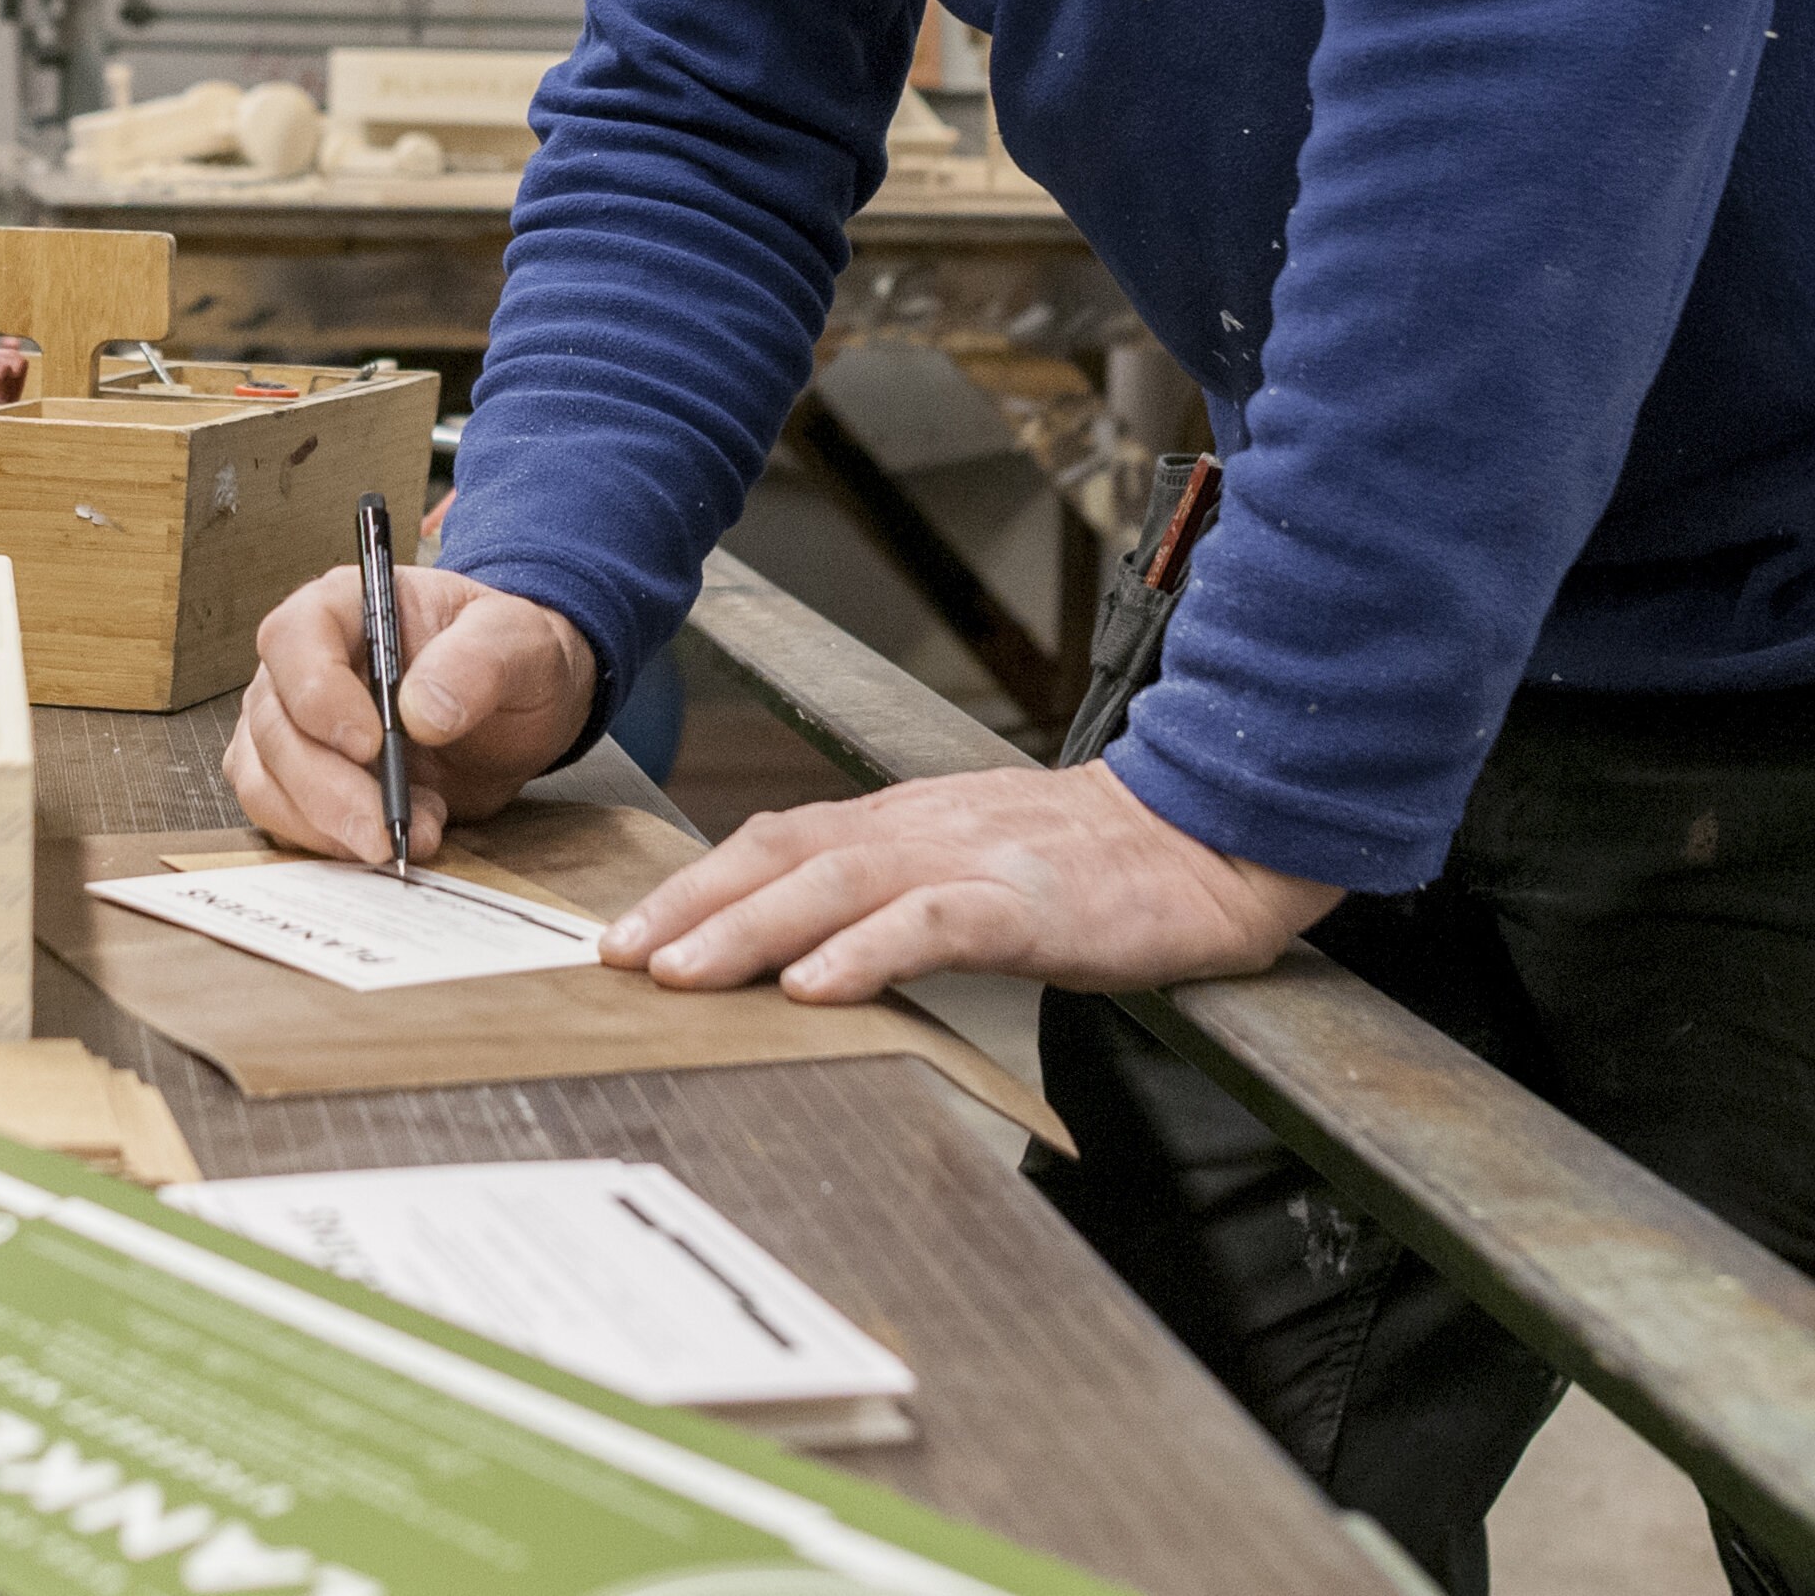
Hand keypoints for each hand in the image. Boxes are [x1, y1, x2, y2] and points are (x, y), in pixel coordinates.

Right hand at [227, 563, 596, 867]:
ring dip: (329, 823)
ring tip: (412, 830)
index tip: (368, 743)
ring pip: (267, 780)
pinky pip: (284, 817)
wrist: (516, 712)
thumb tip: (422, 711)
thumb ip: (477, 663)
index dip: (316, 692)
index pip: (293, 638)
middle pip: (274, 724)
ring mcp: (293, 725)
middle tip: (383, 827)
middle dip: (325, 787)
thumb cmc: (508, 657)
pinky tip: (398, 834)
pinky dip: (333, 841)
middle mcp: (303, 664)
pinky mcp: (300, 780)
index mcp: (345, 606)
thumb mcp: (518, 642)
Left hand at [601, 761, 1342, 1002]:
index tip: (622, 935)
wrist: (1202, 841)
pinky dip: (866, 952)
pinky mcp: (1023, 899)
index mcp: (896, 825)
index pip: (770, 843)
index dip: (692, 885)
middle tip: (613, 959)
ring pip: (834, 883)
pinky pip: (930, 922)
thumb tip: (799, 958)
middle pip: (777, 854)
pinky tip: (816, 989)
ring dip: (748, 929)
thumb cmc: (1085, 870)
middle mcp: (914, 830)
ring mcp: (966, 859)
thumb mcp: (965, 872)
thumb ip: (886, 901)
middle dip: (688, 906)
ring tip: (682, 974)